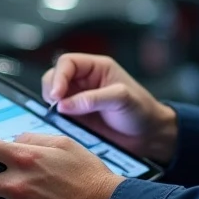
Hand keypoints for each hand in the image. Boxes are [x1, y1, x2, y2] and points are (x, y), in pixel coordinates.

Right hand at [42, 53, 176, 164]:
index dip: (59, 76)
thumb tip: (63, 104)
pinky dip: (54, 118)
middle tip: (56, 106)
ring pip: (53, 95)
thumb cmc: (141, 111)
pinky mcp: (76, 117)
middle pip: (55, 76)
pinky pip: (57, 114)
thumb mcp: (122, 99)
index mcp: (97, 68)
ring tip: (60, 115)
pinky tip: (61, 124)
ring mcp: (78, 99)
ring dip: (51, 104)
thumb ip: (93, 99)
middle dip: (52, 89)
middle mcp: (84, 81)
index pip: (68, 62)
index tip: (57, 95)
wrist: (148, 135)